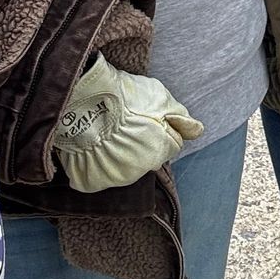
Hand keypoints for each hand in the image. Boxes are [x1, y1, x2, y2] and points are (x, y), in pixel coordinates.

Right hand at [51, 55, 203, 192]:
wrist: (82, 100)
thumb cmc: (123, 97)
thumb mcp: (160, 97)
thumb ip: (180, 117)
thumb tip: (197, 130)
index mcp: (158, 152)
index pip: (172, 145)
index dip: (162, 128)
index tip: (148, 116)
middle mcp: (139, 171)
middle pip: (150, 158)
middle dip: (145, 143)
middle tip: (130, 123)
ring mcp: (114, 178)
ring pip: (128, 166)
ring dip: (125, 153)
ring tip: (111, 130)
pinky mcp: (91, 182)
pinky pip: (103, 173)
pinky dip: (102, 161)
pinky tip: (97, 143)